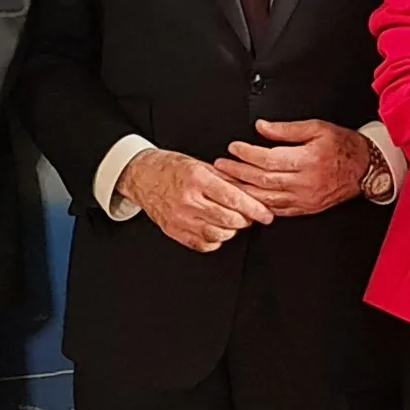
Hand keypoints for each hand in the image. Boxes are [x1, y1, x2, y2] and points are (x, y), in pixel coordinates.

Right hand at [126, 146, 273, 251]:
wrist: (142, 176)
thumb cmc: (172, 168)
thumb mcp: (201, 165)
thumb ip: (227, 179)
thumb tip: (253, 191)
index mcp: (197, 179)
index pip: (234, 199)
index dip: (255, 209)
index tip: (267, 215)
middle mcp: (188, 200)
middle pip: (229, 219)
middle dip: (245, 220)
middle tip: (250, 216)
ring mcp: (179, 218)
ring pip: (218, 234)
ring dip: (231, 231)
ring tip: (232, 221)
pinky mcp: (173, 231)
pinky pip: (202, 244)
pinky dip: (215, 240)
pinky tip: (216, 229)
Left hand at [215, 119, 376, 220]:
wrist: (365, 168)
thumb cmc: (343, 146)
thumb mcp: (317, 127)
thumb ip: (287, 129)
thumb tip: (262, 127)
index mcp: (308, 159)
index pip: (268, 159)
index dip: (247, 153)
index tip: (233, 147)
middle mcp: (305, 182)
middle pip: (263, 180)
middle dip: (237, 173)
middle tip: (221, 166)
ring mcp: (305, 198)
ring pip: (267, 198)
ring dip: (243, 191)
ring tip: (226, 183)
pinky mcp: (306, 208)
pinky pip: (278, 210)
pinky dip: (260, 206)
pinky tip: (247, 201)